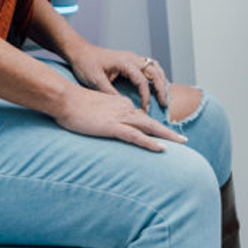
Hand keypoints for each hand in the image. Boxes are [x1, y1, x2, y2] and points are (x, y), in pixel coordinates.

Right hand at [53, 86, 184, 152]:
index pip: (142, 118)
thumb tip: (108, 125)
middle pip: (151, 122)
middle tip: (184, 140)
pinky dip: (150, 143)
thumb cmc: (73, 106)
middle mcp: (125, 109)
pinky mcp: (113, 126)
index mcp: (120, 104)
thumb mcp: (93, 110)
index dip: (154, 128)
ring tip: (182, 143)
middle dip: (169, 132)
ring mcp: (120, 117)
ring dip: (167, 136)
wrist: (63, 99)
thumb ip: (104, 117)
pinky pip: (136, 136)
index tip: (165, 136)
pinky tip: (161, 149)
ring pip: (150, 128)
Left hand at [67, 43, 168, 112]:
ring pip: (155, 67)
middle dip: (162, 88)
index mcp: (124, 62)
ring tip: (164, 96)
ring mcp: (133, 58)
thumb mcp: (95, 80)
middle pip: (155, 72)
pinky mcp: (131, 61)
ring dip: (162, 81)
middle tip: (164, 104)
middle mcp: (132, 58)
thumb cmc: (86, 64)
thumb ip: (110, 92)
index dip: (146, 96)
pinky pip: (150, 66)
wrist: (79, 52)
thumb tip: (124, 105)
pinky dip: (156, 76)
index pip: (142, 81)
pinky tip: (157, 86)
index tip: (145, 109)